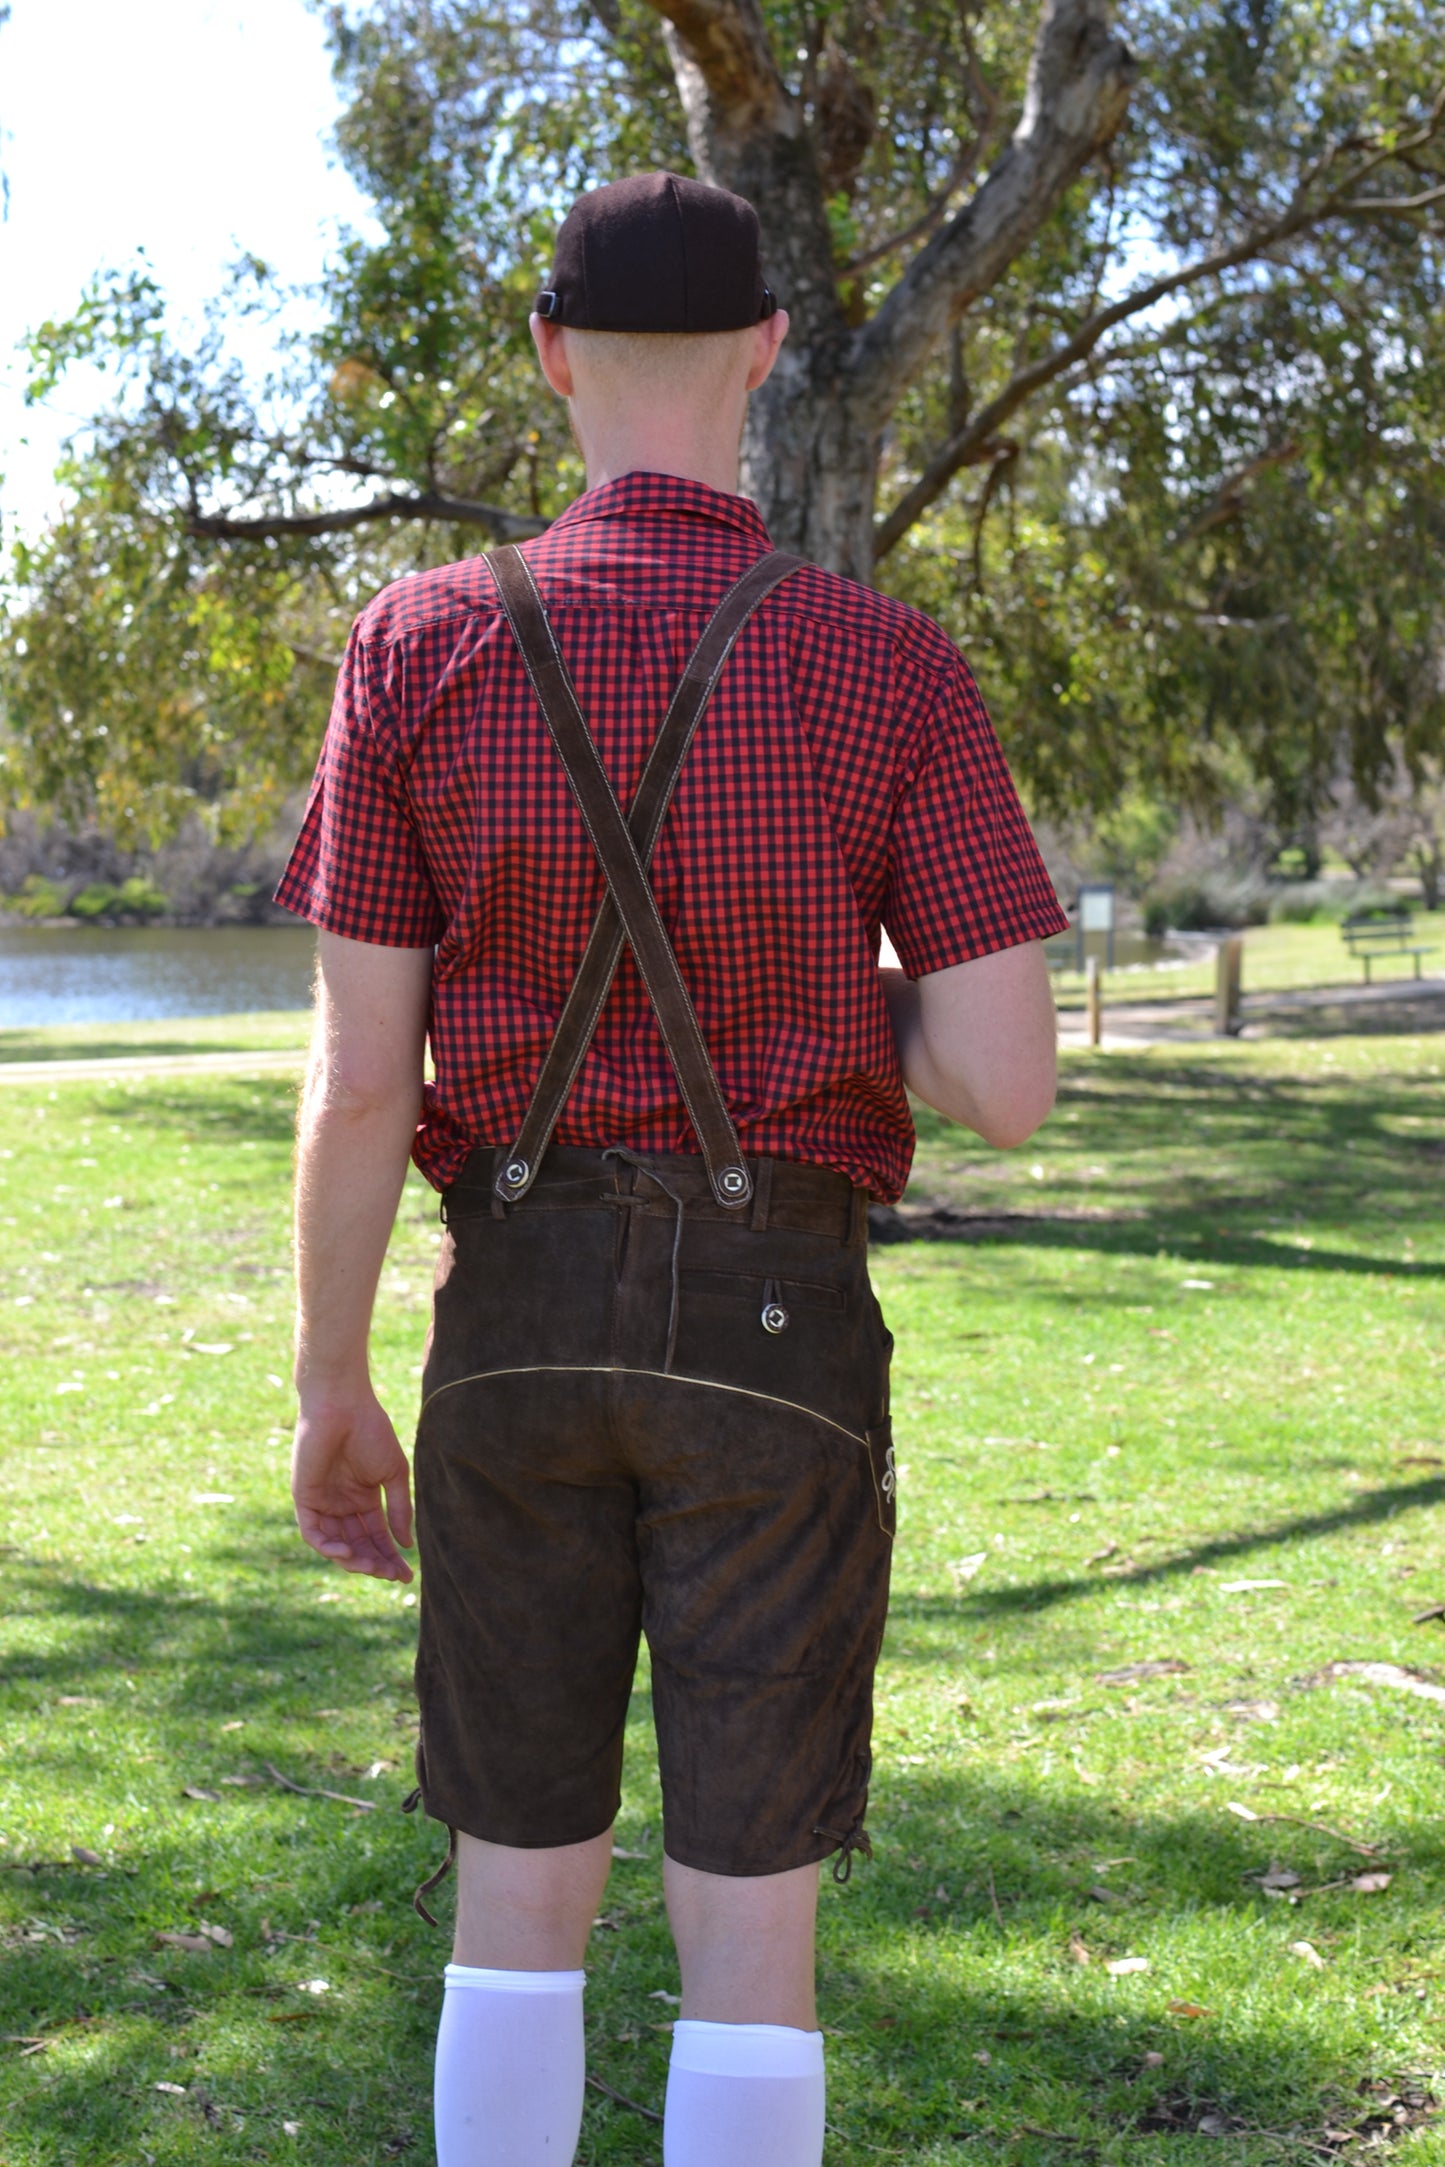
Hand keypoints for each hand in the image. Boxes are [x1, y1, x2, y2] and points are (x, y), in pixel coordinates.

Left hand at [291, 1386, 414, 1581]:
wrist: (344, 1406)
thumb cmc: (372, 1432)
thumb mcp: (394, 1475)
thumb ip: (398, 1510)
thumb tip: (406, 1545)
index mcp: (364, 1499)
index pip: (377, 1537)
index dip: (390, 1557)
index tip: (405, 1576)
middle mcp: (342, 1505)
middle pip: (358, 1546)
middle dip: (375, 1563)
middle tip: (391, 1575)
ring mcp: (322, 1503)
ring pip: (335, 1545)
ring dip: (353, 1560)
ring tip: (373, 1568)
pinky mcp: (304, 1498)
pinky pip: (313, 1533)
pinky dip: (328, 1547)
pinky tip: (348, 1552)